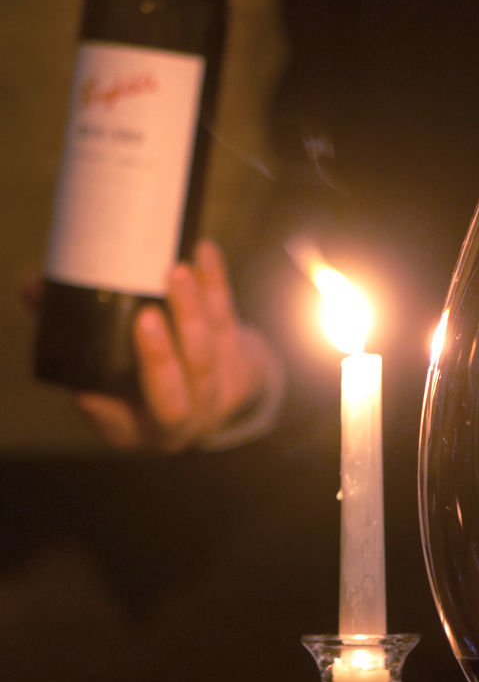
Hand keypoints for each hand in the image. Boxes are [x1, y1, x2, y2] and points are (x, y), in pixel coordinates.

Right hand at [25, 241, 282, 452]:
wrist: (218, 382)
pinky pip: (230, 323)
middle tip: (143, 317)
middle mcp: (177, 423)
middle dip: (159, 360)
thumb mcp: (109, 365)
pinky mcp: (243, 366)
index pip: (118, 425)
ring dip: (193, 314)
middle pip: (173, 399)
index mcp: (134, 429)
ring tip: (175, 271)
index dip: (104, 411)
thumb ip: (72, 330)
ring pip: (207, 359)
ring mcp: (215, 398)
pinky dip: (218, 285)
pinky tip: (205, 252)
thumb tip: (32, 286)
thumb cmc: (142, 370)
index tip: (86, 389)